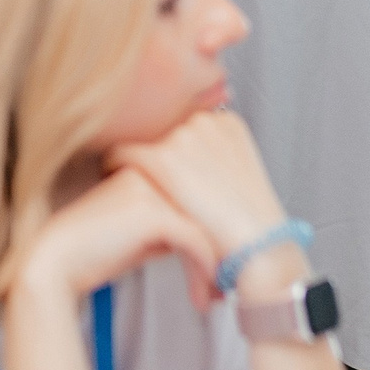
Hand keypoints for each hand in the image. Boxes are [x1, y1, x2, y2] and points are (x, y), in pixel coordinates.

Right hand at [19, 166, 218, 312]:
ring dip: (215, 267)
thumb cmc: (94, 251)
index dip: (213, 234)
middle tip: (224, 287)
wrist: (55, 262)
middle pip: (206, 210)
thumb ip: (170, 223)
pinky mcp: (150, 211)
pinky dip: (203, 272)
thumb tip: (206, 237)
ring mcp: (150, 187)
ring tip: (213, 298)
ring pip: (205, 226)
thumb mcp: (139, 232)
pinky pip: (195, 241)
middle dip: (221, 252)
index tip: (221, 268)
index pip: (197, 196)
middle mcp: (149, 169)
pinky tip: (200, 296)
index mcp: (145, 167)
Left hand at [107, 109, 288, 267]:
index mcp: (225, 123)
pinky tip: (114, 180)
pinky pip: (119, 153)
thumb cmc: (249, 225)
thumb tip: (188, 156)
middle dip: (150, 151)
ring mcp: (183, 136)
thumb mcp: (236, 177)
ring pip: (136, 139)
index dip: (167, 147)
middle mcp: (204, 121)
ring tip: (127, 179)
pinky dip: (112, 167)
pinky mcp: (162, 157)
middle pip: (156, 129)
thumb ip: (212, 156)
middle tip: (143, 175)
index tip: (162, 166)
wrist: (257, 249)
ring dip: (133, 159)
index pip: (178, 122)